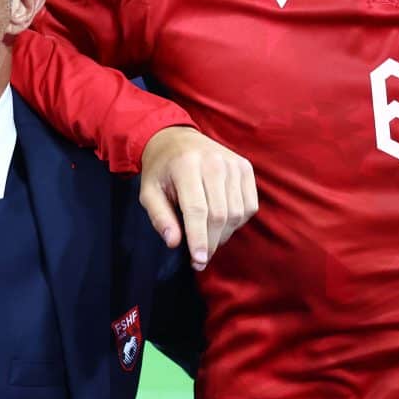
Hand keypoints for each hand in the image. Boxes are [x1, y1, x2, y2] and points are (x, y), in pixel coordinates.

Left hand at [139, 125, 256, 271]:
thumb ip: (159, 217)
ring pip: (237, 213)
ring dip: (224, 235)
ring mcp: (233, 164)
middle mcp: (214, 162)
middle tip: (200, 259)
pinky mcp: (245, 167)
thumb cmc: (161, 170)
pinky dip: (238, 222)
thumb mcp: (148, 192)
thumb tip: (174, 242)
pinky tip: (222, 223)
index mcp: (186, 166)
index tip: (199, 260)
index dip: (199, 238)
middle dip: (210, 242)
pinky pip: (250, 205)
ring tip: (208, 240)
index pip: (197, 210)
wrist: (176, 138)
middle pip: (219, 214)